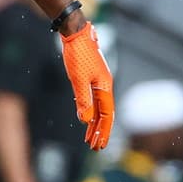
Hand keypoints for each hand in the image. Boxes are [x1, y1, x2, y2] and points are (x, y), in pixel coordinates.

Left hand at [59, 22, 113, 148]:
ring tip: (88, 138)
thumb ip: (83, 100)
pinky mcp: (89, 77)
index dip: (103, 131)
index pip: (107, 116)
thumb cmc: (78, 54)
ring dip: (94, 124)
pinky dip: (88, 111)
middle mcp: (103, 86)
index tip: (99, 145)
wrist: (75, 34)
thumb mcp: (78, 79)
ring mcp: (97, 82)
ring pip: (98, 108)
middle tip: (94, 147)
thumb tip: (85, 120)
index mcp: (104, 87)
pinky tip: (83, 117)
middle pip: (104, 114)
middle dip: (100, 132)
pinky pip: (91, 99)